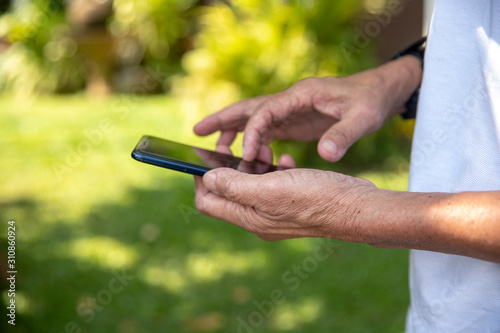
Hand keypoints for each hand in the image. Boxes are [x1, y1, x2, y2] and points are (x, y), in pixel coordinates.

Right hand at [194, 57, 421, 162]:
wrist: (381, 93)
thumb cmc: (371, 101)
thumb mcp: (363, 117)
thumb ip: (344, 135)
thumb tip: (326, 155)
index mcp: (301, 95)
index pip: (265, 111)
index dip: (251, 133)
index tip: (244, 157)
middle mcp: (291, 101)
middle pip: (249, 108)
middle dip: (223, 120)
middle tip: (196, 132)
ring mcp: (292, 110)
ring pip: (255, 119)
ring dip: (235, 133)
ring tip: (217, 151)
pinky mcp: (296, 121)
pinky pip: (268, 131)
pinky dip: (255, 142)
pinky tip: (252, 159)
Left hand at [194, 167, 376, 240]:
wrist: (357, 207)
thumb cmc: (316, 197)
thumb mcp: (270, 188)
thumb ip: (235, 185)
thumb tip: (207, 178)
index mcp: (249, 217)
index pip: (207, 202)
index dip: (199, 180)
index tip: (202, 157)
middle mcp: (259, 218)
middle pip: (228, 193)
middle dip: (229, 168)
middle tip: (240, 149)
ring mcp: (276, 211)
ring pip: (252, 186)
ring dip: (253, 166)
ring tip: (266, 150)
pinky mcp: (292, 202)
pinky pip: (273, 184)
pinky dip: (274, 169)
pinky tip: (286, 159)